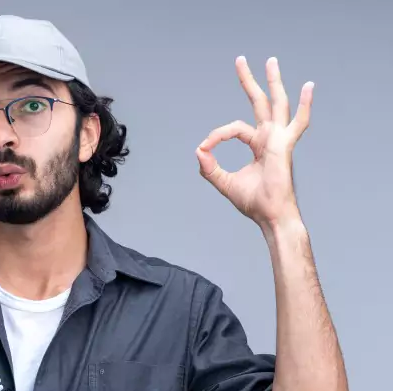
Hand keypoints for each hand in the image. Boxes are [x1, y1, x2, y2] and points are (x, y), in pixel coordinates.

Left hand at [195, 56, 313, 229]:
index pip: (234, 128)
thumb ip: (209, 168)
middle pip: (259, 102)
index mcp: (258, 145)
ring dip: (273, 82)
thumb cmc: (254, 202)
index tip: (204, 149)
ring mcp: (278, 140)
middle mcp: (270, 138)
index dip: (216, 135)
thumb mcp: (224, 182)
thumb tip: (198, 151)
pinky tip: (308, 86)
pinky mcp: (283, 146)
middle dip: (250, 81)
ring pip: (276, 103)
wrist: (270, 216)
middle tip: (240, 60)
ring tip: (270, 60)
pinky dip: (305, 105)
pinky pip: (297, 123)